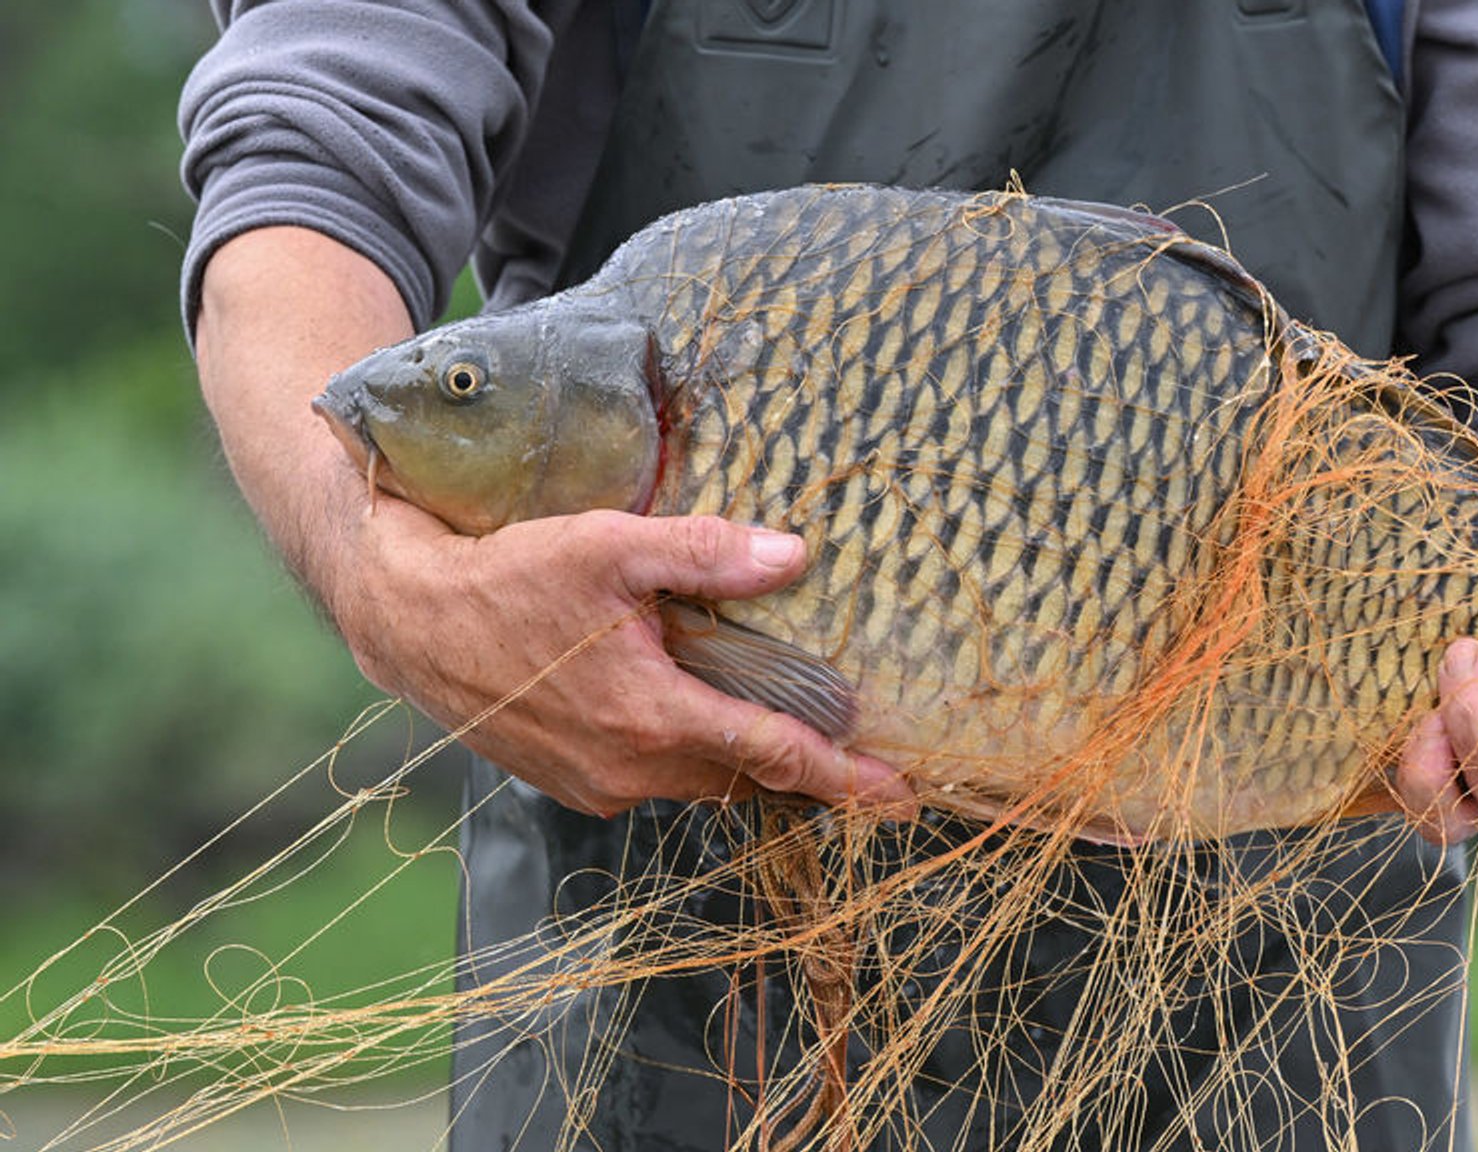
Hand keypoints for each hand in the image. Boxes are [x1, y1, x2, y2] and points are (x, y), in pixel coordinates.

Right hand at [194, 226, 913, 818]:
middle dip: (811, 775)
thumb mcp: (608, 545)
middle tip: (873, 767)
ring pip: (703, 781)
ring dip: (750, 766)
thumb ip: (705, 552)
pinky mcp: (574, 784)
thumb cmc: (505, 577)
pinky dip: (695, 758)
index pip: (774, 757)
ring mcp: (600, 786)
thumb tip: (794, 555)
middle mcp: (631, 769)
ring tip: (801, 740)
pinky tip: (706, 721)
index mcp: (651, 717)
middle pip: (747, 779)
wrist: (407, 622)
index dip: (845, 777)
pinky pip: (659, 779)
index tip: (901, 794)